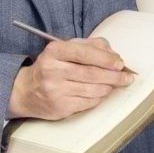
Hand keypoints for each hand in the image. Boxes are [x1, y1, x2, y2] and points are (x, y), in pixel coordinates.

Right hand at [8, 37, 133, 119]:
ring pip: (93, 89)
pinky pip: (89, 102)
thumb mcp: (64, 50)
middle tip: (127, 76)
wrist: (26, 91)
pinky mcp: (61, 106)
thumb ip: (88, 46)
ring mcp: (56, 90)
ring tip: (115, 84)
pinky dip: (99, 97)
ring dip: (109, 87)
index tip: (119, 62)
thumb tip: (113, 54)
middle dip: (114, 75)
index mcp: (54, 51)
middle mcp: (52, 70)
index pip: (83, 52)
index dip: (105, 58)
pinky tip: (101, 93)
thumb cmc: (51, 67)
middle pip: (91, 73)